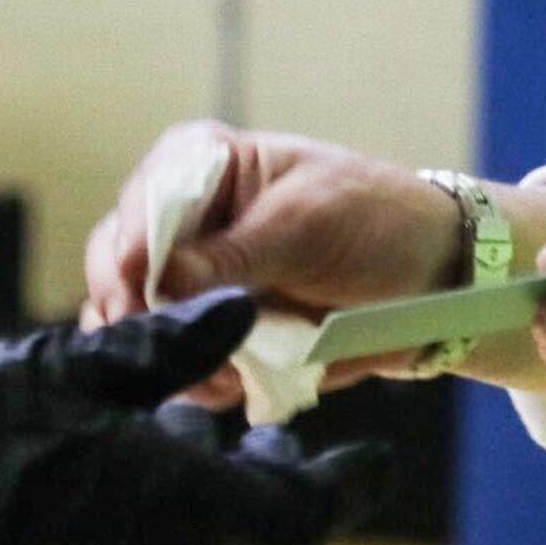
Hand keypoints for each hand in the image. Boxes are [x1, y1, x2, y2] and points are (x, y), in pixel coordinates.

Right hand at [0, 291, 390, 544]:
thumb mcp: (72, 369)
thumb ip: (165, 343)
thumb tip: (234, 307)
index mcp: (172, 506)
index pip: (296, 513)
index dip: (342, 484)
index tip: (373, 455)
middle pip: (240, 533)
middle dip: (271, 481)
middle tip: (285, 428)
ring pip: (172, 542)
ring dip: (193, 489)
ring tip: (191, 422)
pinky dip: (126, 511)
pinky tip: (96, 462)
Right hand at [79, 124, 463, 399]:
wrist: (428, 282)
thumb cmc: (375, 222)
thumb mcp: (307, 226)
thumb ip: (233, 252)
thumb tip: (157, 283)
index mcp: (205, 162)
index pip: (142, 200)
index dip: (134, 249)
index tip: (142, 293)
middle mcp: (185, 219)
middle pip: (117, 264)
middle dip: (137, 309)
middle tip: (167, 344)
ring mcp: (191, 279)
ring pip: (131, 321)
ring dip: (168, 351)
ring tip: (221, 369)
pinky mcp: (207, 331)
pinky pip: (170, 362)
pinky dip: (192, 379)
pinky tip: (231, 382)